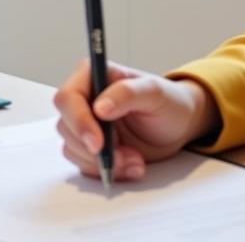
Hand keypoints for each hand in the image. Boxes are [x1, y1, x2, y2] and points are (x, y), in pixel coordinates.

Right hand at [54, 60, 220, 181]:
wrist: (178, 126)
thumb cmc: (168, 101)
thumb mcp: (154, 92)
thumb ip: (127, 94)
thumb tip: (99, 107)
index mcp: (93, 74)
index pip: (68, 97)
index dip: (78, 121)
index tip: (98, 143)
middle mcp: (85, 98)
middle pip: (65, 126)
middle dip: (94, 149)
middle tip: (125, 156)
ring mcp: (87, 123)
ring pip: (72, 148)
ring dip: (104, 162)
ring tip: (135, 160)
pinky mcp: (92, 146)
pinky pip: (85, 164)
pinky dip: (107, 171)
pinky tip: (132, 164)